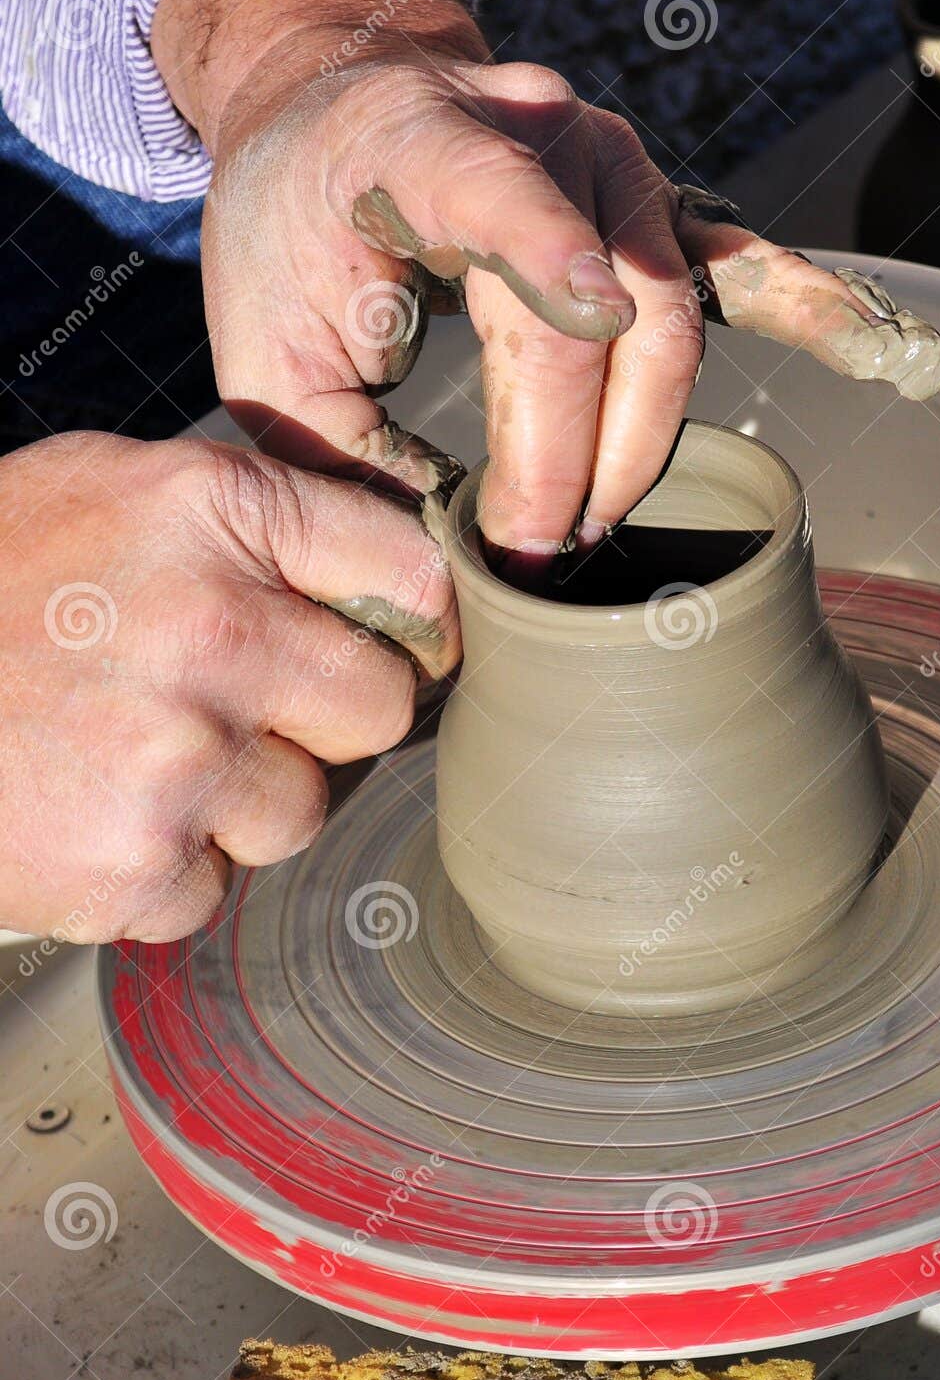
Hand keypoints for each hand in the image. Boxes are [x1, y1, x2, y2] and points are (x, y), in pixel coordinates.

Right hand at [0, 432, 457, 940]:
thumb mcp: (111, 489)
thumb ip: (253, 517)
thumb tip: (394, 572)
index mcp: (214, 514)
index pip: (410, 575)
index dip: (412, 617)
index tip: (397, 641)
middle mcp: (213, 632)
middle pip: (379, 709)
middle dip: (322, 717)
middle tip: (233, 702)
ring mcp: (178, 761)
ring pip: (299, 812)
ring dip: (237, 801)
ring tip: (130, 755)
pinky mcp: (136, 869)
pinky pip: (213, 889)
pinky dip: (161, 870)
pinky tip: (86, 812)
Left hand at [155, 0, 939, 558]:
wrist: (339, 117)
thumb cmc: (293, 232)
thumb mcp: (267, 348)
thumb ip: (340, 456)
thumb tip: (433, 581)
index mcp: (421, 140)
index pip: (499, 189)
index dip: (550, 250)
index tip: (592, 324)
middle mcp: (542, 136)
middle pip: (604, 311)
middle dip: (577, 457)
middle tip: (533, 558)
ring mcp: (613, 170)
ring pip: (674, 316)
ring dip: (646, 440)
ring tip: (594, 525)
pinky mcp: (653, 209)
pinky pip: (743, 265)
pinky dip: (812, 311)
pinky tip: (888, 353)